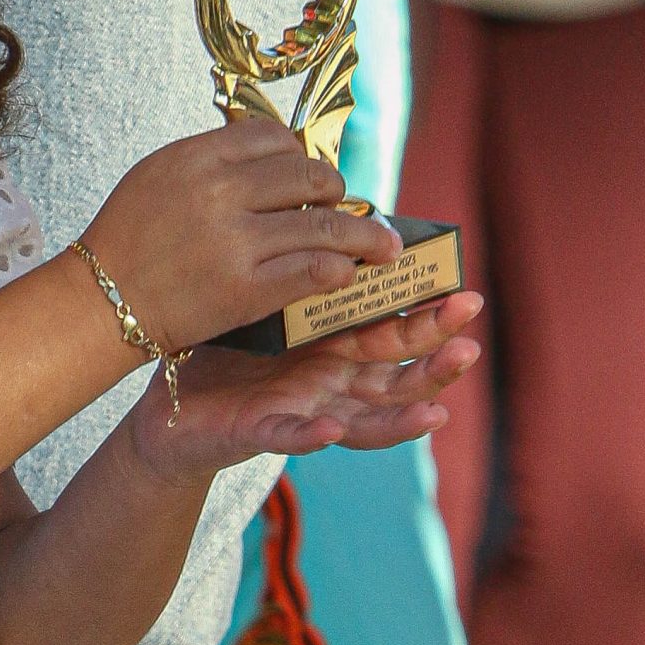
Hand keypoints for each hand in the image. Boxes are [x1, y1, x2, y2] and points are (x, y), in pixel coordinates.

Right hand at [77, 118, 404, 354]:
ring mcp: (235, 241)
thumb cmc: (130, 236)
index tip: (306, 174)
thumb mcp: (159, 172)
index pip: (273, 138)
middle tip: (345, 205)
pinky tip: (347, 274)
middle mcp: (220, 191)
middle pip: (308, 177)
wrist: (101, 301)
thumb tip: (277, 154)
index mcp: (198, 156)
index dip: (299, 155)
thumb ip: (215, 158)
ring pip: (324, 226)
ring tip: (383, 244)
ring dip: (362, 234)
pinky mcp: (247, 289)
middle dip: (337, 191)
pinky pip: (313, 270)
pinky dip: (339, 270)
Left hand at [123, 293, 482, 486]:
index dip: (432, 319)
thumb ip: (307, 268)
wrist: (173, 398)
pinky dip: (312, 435)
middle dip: (435, 362)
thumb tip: (336, 209)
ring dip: (400, 415)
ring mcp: (302, 410)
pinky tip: (331, 428)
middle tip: (470, 343)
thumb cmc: (230, 345)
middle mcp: (331, 383)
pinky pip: (288, 434)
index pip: (396, 332)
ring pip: (364, 419)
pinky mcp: (260, 431)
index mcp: (338, 348)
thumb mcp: (274, 300)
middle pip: (396, 375)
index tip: (466, 295)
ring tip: (435, 409)